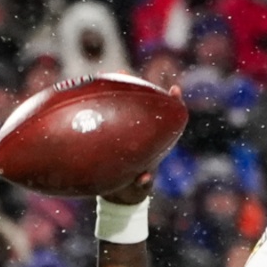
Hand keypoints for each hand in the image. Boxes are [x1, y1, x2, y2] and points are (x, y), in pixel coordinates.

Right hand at [101, 85, 180, 204]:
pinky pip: (110, 119)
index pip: (167, 120)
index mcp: (154, 143)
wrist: (122, 193)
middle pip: (146, 107)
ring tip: (117, 73)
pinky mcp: (115, 138)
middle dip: (141, 89)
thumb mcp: (138, 185)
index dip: (173, 104)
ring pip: (129, 110)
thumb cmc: (134, 187)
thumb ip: (141, 182)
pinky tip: (92, 93)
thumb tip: (144, 177)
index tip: (174, 89)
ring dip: (123, 92)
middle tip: (128, 73)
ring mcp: (130, 135)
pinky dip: (104, 107)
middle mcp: (144, 135)